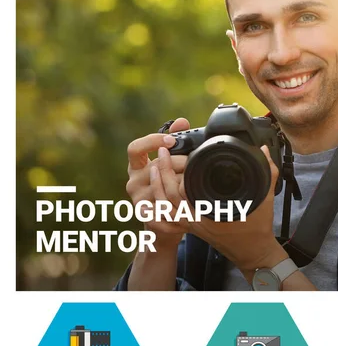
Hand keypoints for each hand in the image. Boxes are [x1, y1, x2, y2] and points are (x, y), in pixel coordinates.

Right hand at [125, 117, 189, 247]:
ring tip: (197, 182)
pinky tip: (192, 200)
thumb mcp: (165, 163)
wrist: (162, 224)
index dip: (151, 141)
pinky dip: (181, 202)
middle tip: (195, 163)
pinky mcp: (147, 216)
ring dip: (182, 183)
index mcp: (135, 166)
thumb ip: (172, 141)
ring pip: (163, 187)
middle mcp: (133, 182)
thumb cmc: (165, 187)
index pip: (134, 148)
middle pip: (156, 167)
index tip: (171, 141)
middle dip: (179, 164)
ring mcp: (138, 200)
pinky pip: (167, 206)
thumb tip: (181, 121)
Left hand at [154, 142, 287, 278]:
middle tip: (162, 154)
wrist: (254, 252)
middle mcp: (197, 219)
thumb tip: (264, 150)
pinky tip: (153, 197)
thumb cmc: (258, 229)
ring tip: (154, 168)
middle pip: (169, 196)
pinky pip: (169, 217)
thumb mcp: (265, 198)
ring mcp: (193, 225)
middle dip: (162, 173)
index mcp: (210, 211)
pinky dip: (159, 208)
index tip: (174, 153)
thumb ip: (267, 172)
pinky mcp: (192, 228)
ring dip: (157, 187)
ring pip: (166, 207)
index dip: (176, 171)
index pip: (184, 189)